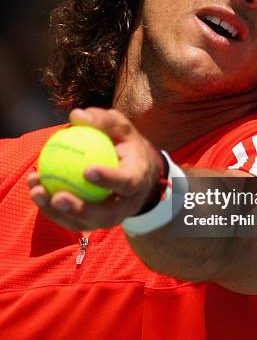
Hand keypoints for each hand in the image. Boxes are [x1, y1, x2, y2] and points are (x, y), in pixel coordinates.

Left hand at [27, 107, 161, 231]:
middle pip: (107, 216)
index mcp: (138, 178)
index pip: (127, 183)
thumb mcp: (119, 126)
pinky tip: (35, 189)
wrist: (136, 170)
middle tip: (58, 197)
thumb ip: (102, 120)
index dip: (109, 180)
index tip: (87, 171)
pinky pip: (73, 221)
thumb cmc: (125, 143)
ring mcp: (112, 216)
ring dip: (58, 213)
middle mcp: (128, 203)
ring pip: (86, 224)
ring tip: (37, 192)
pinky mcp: (95, 221)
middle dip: (81, 210)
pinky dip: (52, 208)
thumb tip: (75, 116)